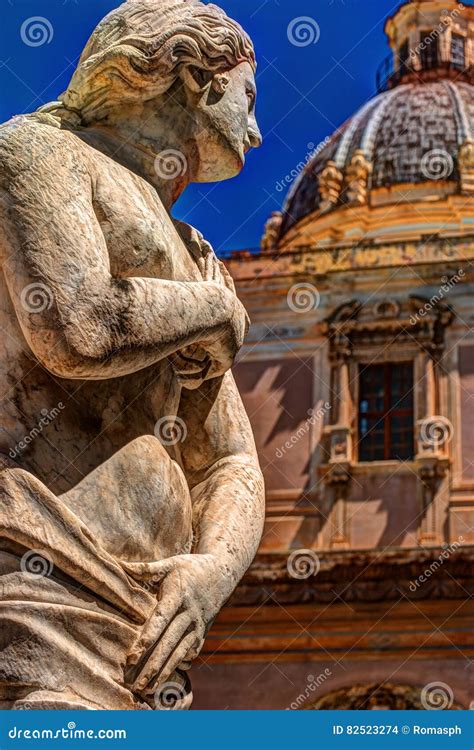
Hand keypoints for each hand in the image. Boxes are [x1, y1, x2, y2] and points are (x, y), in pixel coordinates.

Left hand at [122, 554, 224, 696]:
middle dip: (153, 665)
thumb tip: (120, 566)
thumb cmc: (190, 568)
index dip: (146, 640)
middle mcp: (189, 614)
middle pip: (169, 643)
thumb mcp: (170, 563)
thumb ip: (146, 569)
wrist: (222, 574)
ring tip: (148, 688)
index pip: (160, 621)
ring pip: (180, 653)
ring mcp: (197, 626)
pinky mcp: (202, 634)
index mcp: (178, 596)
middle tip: (136, 684)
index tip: (132, 657)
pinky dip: (180, 666)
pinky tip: (167, 679)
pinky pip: (191, 653)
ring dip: (164, 671)